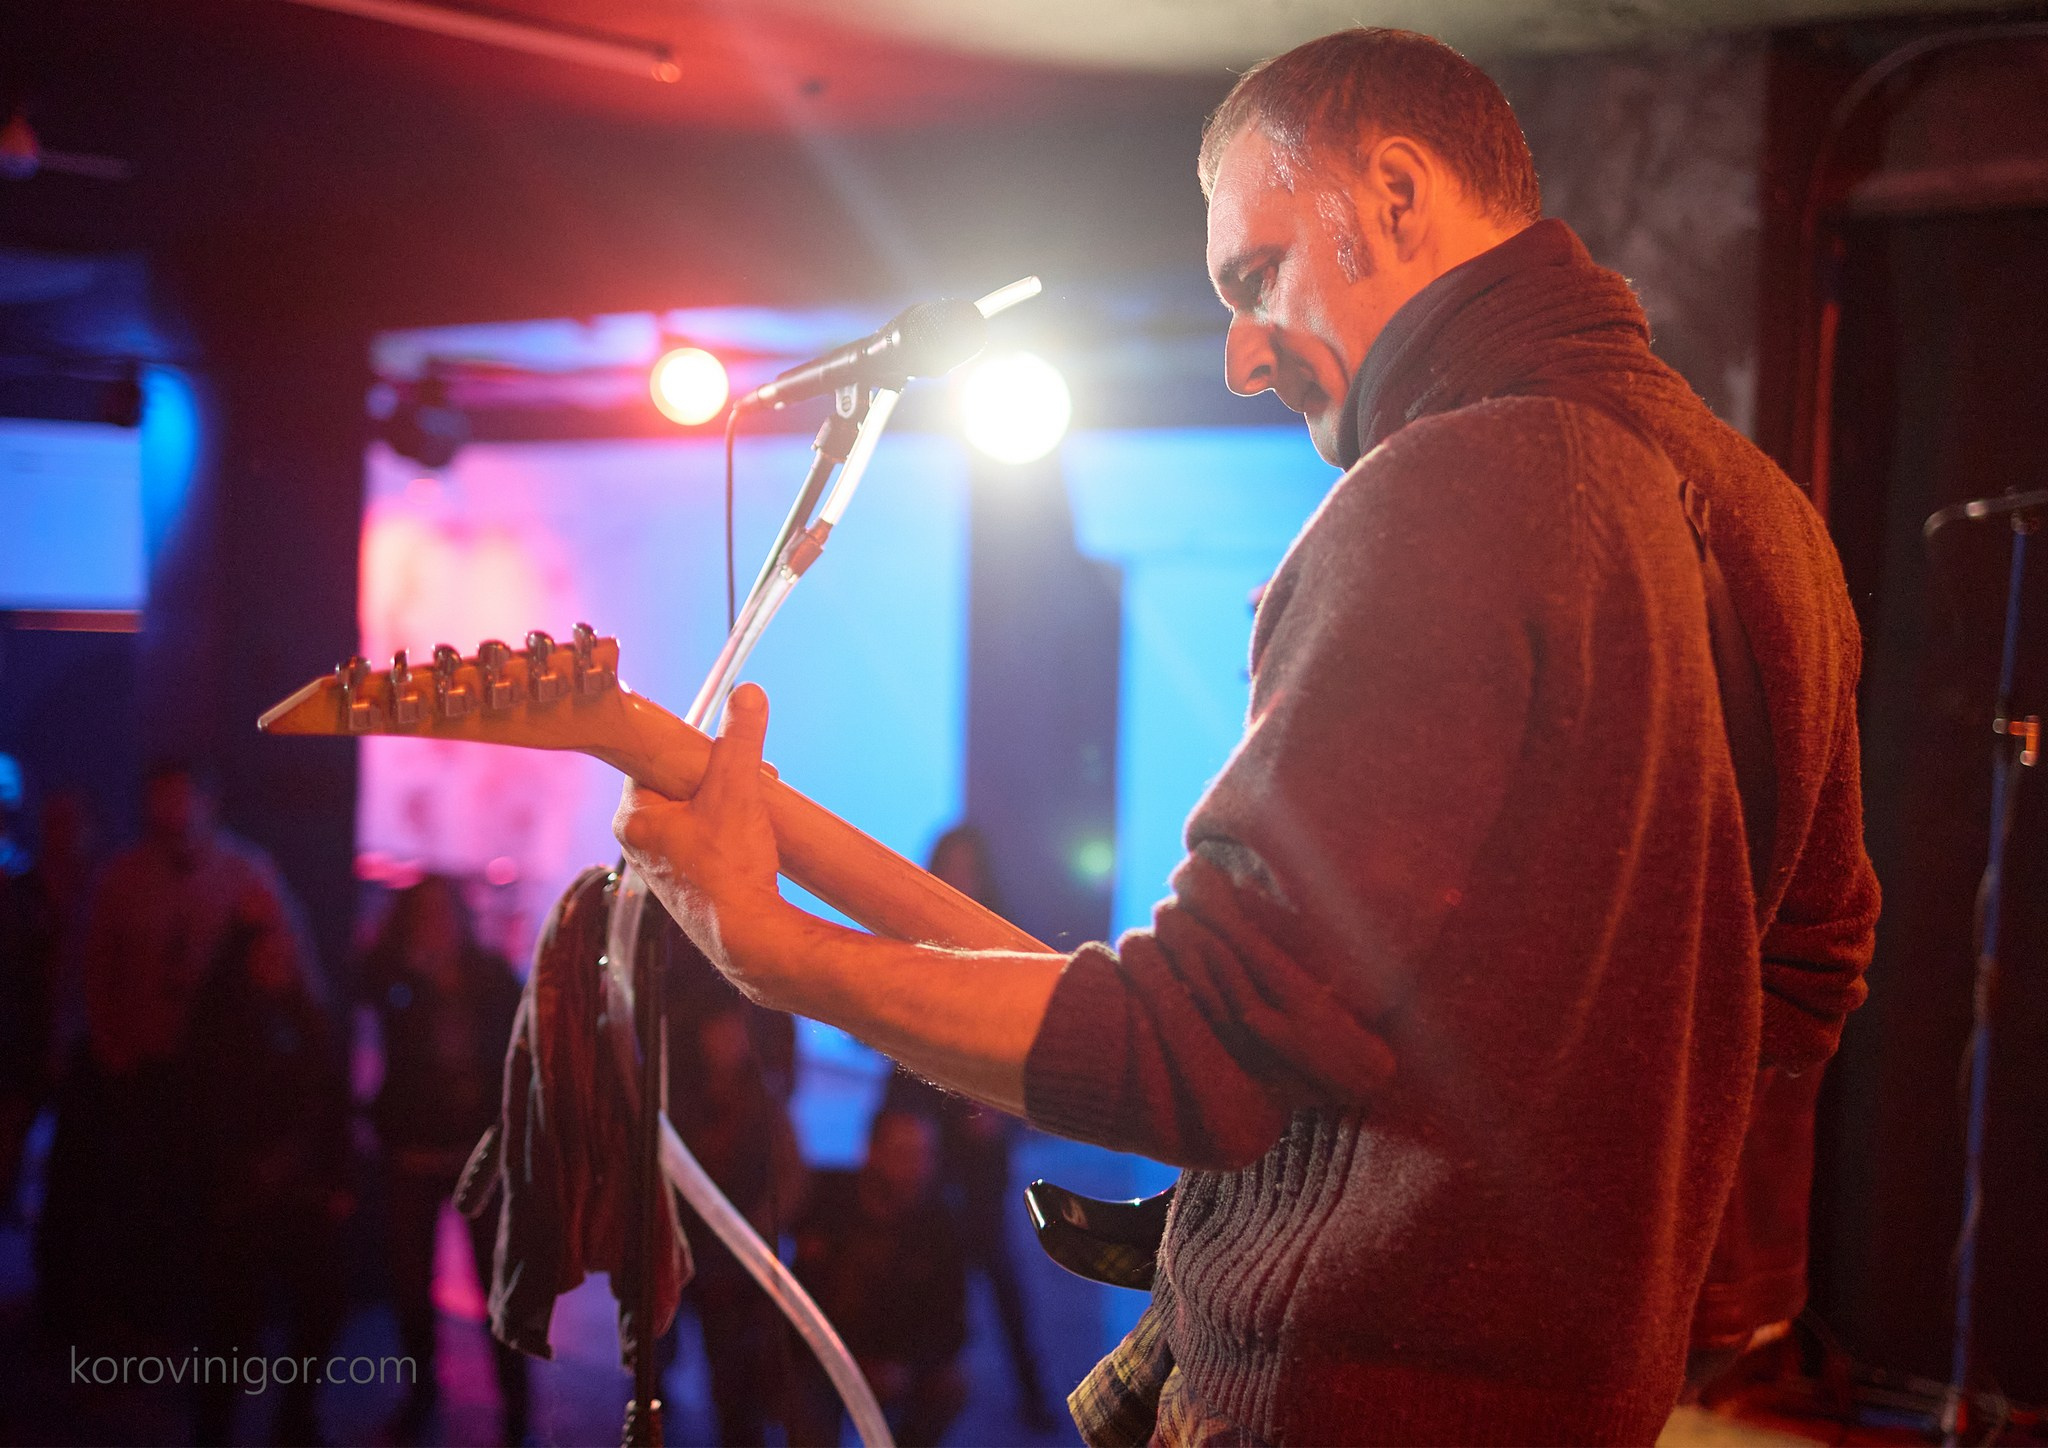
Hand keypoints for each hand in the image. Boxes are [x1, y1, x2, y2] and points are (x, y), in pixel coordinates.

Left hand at [613, 682, 792, 997]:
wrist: (749, 938)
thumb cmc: (730, 867)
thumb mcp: (737, 789)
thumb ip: (740, 739)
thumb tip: (748, 694)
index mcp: (633, 818)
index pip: (652, 762)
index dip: (690, 749)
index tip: (720, 746)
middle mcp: (640, 845)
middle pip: (678, 787)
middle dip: (719, 777)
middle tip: (751, 773)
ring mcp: (665, 869)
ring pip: (696, 815)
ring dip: (729, 804)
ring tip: (759, 806)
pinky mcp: (691, 887)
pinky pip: (708, 843)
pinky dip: (732, 833)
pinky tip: (756, 837)